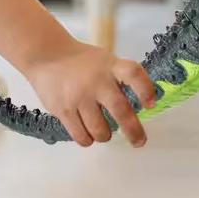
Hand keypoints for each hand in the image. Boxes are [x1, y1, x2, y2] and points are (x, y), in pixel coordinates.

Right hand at [24, 39, 156, 147]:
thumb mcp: (105, 60)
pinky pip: (80, 136)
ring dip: (106, 136)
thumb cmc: (82, 61)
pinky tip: (89, 134)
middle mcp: (97, 81)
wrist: (47, 56)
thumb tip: (139, 105)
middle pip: (119, 109)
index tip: (151, 105)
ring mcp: (79, 97)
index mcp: (111, 66)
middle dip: (133, 130)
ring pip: (99, 129)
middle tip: (139, 141)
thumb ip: (119, 78)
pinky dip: (88, 139)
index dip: (145, 89)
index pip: (133, 73)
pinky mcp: (63, 110)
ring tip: (105, 133)